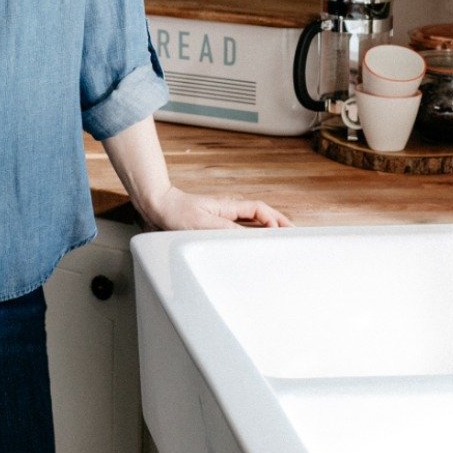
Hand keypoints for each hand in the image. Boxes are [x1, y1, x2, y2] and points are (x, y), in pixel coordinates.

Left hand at [139, 186, 291, 230]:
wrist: (158, 206)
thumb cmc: (176, 212)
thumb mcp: (201, 223)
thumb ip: (224, 229)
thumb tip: (247, 237)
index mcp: (229, 207)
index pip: (260, 210)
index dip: (275, 219)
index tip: (283, 232)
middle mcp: (229, 211)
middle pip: (261, 215)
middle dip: (279, 223)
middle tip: (294, 235)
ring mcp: (223, 218)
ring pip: (252, 223)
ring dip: (267, 230)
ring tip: (280, 241)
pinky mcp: (215, 226)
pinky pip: (240, 230)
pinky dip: (251, 236)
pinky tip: (254, 245)